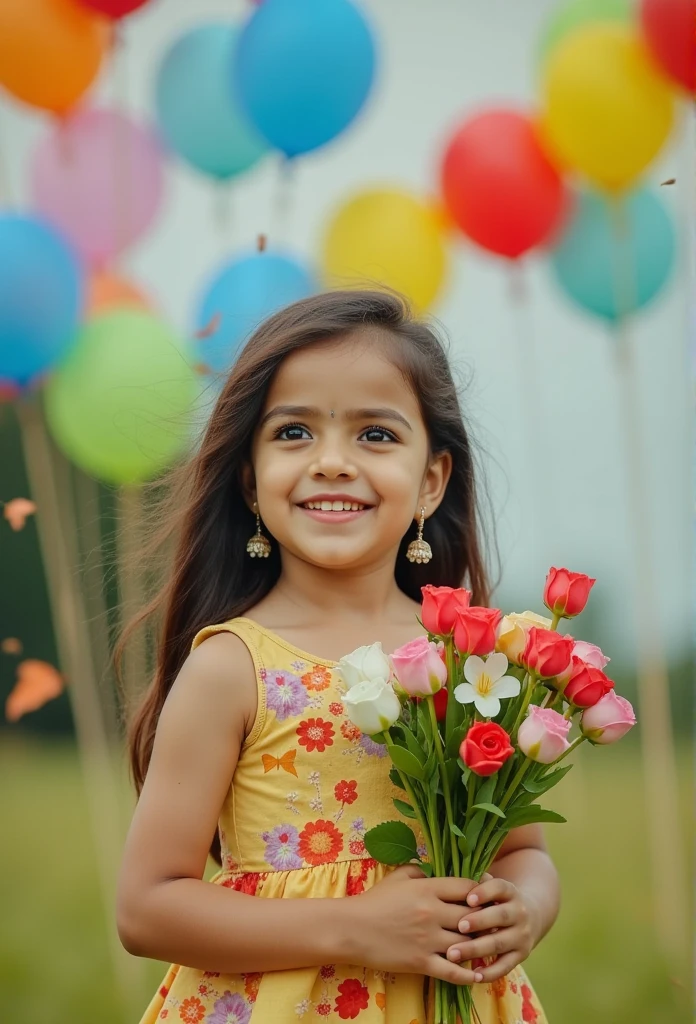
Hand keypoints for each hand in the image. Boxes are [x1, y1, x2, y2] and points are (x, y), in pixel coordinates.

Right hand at [346, 864, 488, 985]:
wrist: (351, 928)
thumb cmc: (375, 900)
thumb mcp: (398, 876)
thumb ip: (421, 871)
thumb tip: (438, 871)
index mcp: (428, 888)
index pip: (468, 888)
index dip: (482, 893)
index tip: (486, 898)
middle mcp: (432, 913)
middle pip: (473, 917)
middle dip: (485, 921)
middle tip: (493, 924)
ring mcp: (428, 940)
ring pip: (466, 945)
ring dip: (479, 947)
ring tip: (490, 949)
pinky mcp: (421, 962)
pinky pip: (452, 971)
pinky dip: (468, 975)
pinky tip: (477, 975)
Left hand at [445, 877, 539, 982]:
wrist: (530, 915)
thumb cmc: (496, 899)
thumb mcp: (491, 887)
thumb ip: (473, 883)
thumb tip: (445, 876)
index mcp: (510, 891)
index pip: (499, 887)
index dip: (485, 892)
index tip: (468, 898)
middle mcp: (519, 912)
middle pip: (500, 916)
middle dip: (479, 922)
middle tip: (458, 926)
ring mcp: (521, 935)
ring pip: (499, 943)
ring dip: (476, 949)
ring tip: (452, 954)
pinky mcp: (521, 956)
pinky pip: (506, 966)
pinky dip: (490, 972)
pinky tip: (473, 975)